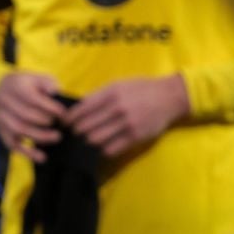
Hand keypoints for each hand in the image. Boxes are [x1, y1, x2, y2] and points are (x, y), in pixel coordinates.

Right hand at [0, 71, 64, 162]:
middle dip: (46, 121)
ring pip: (20, 130)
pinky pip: (13, 145)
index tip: (63, 113)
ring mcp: (1, 119)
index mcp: (15, 86)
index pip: (31, 98)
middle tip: (61, 124)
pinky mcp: (2, 132)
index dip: (49, 107)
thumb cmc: (27, 85)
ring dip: (40, 136)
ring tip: (57, 137)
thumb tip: (54, 91)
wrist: (3, 89)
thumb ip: (48, 83)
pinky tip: (42, 157)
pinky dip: (28, 153)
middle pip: (25, 115)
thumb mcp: (38, 77)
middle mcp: (4, 102)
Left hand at [65, 74, 190, 157]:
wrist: (169, 97)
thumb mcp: (119, 84)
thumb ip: (100, 95)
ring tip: (87, 140)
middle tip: (74, 134)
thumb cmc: (142, 88)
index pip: (82, 108)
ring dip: (89, 141)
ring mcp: (126, 124)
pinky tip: (102, 146)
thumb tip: (80, 108)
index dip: (70, 118)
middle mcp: (117, 108)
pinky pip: (111, 149)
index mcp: (111, 92)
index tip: (64, 123)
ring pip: (96, 139)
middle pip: (86, 126)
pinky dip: (103, 149)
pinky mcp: (135, 137)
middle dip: (77, 131)